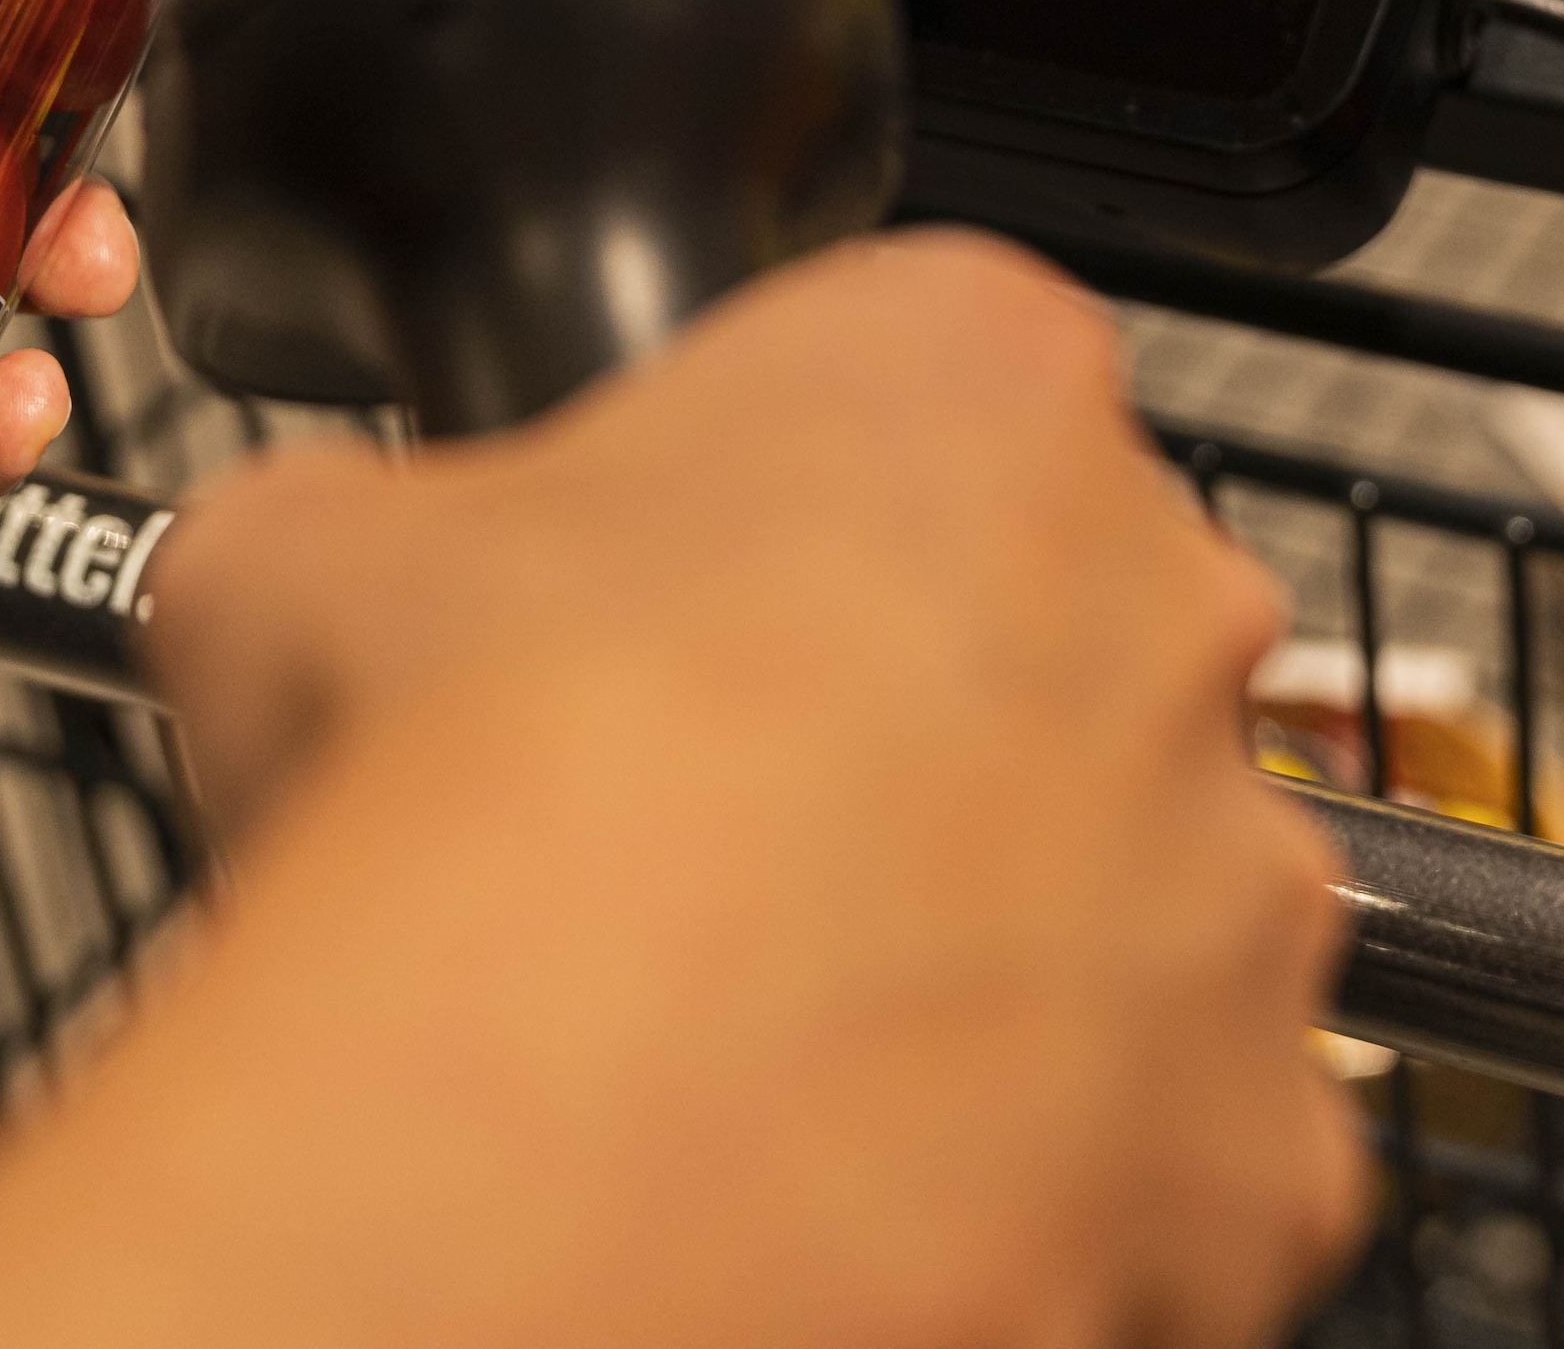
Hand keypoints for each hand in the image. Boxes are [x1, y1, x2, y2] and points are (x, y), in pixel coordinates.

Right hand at [0, 236, 1362, 1348]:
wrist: (548, 1110)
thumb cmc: (466, 791)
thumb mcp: (303, 546)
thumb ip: (382, 521)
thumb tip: (336, 572)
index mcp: (975, 374)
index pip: (922, 389)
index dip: (775, 515)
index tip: (677, 616)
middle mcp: (1164, 599)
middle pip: (1061, 640)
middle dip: (921, 733)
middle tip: (712, 837)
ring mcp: (1236, 877)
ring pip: (1140, 903)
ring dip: (1003, 961)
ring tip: (776, 1039)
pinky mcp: (1260, 1140)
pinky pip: (1178, 1153)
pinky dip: (1058, 1181)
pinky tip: (874, 1190)